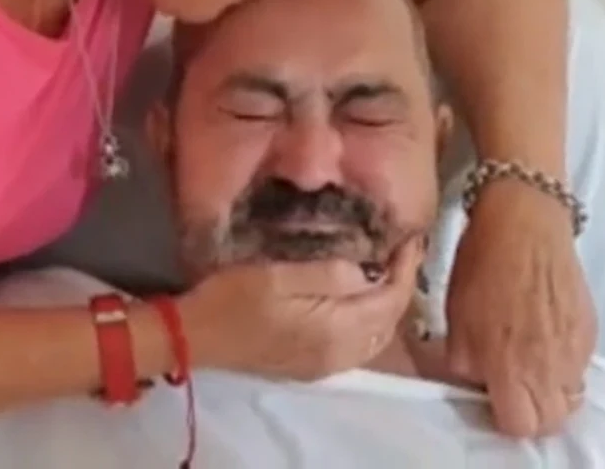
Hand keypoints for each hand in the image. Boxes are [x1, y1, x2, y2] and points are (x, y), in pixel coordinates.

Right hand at [179, 239, 423, 380]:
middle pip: (389, 322)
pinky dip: (369, 322)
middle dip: (401, 286)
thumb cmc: (231, 298)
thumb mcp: (278, 274)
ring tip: (384, 271)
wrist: (194, 337)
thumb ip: (328, 274)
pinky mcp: (312, 367)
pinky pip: (358, 347)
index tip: (410, 238)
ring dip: (386, 306)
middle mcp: (340, 354)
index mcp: (335, 330)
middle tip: (400, 251)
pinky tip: (358, 300)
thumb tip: (369, 270)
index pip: (390, 300)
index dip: (406, 269)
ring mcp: (326, 365)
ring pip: (376, 338)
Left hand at [445, 183, 596, 437]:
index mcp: (511, 367)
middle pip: (552, 420)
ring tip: (529, 365)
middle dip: (532, 411)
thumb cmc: (482, 266)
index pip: (520, 425)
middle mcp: (550, 367)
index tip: (491, 398)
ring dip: (550, 390)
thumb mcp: (455, 319)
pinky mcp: (591, 330)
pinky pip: (581, 365)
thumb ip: (465, 361)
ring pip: (571, 396)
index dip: (503, 417)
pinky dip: (564, 364)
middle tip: (511, 388)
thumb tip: (476, 379)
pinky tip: (544, 339)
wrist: (525, 222)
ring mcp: (576, 350)